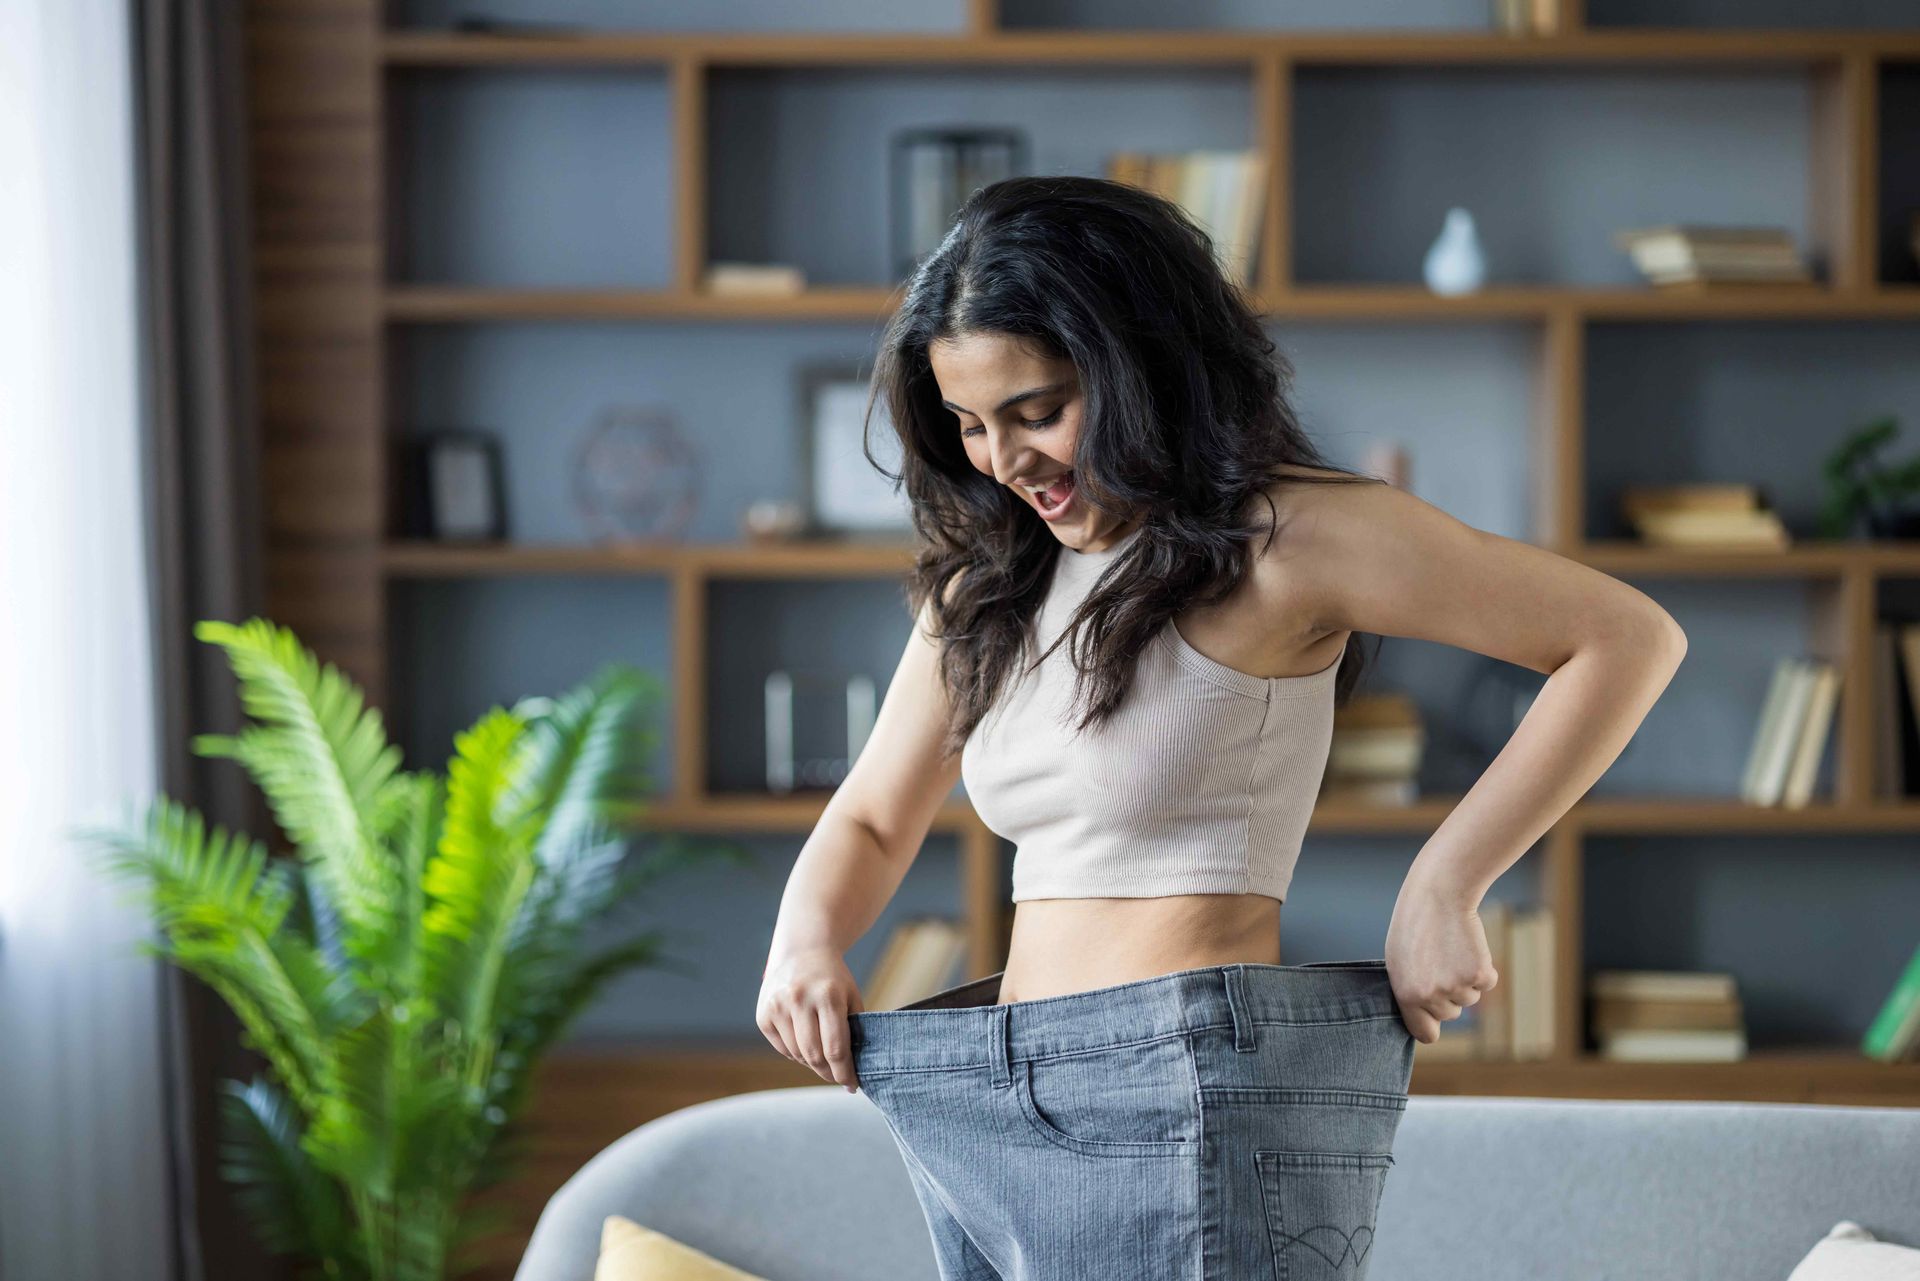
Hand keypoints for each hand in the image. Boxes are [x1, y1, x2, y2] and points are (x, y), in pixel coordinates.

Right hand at [757, 947, 864, 1091]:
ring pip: (797, 1055)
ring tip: (823, 1057)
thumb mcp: (851, 997)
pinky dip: (796, 1053)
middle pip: (814, 1056)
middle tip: (838, 1078)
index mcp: (827, 996)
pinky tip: (805, 1042)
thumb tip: (854, 1070)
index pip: (836, 1049)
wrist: (802, 952)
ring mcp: (777, 1006)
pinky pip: (782, 1048)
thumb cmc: (833, 980)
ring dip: (812, 1063)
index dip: (845, 1073)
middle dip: (828, 1073)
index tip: (852, 1085)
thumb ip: (854, 1030)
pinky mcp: (763, 1014)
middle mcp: (799, 999)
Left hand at [1383, 873, 1498, 1043]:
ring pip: (1470, 998)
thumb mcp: (1399, 962)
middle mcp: (1431, 996)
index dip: (1432, 1024)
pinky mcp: (1479, 974)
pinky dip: (1483, 967)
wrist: (1439, 894)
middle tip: (1439, 960)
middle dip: (1448, 993)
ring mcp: (1456, 987)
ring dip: (1465, 978)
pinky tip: (1467, 946)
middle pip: (1451, 1014)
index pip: (1425, 1034)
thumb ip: (1410, 992)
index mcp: (1406, 995)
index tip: (1434, 1015)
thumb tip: (1424, 1017)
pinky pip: (1487, 982)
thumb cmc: (1415, 925)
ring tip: (1450, 949)